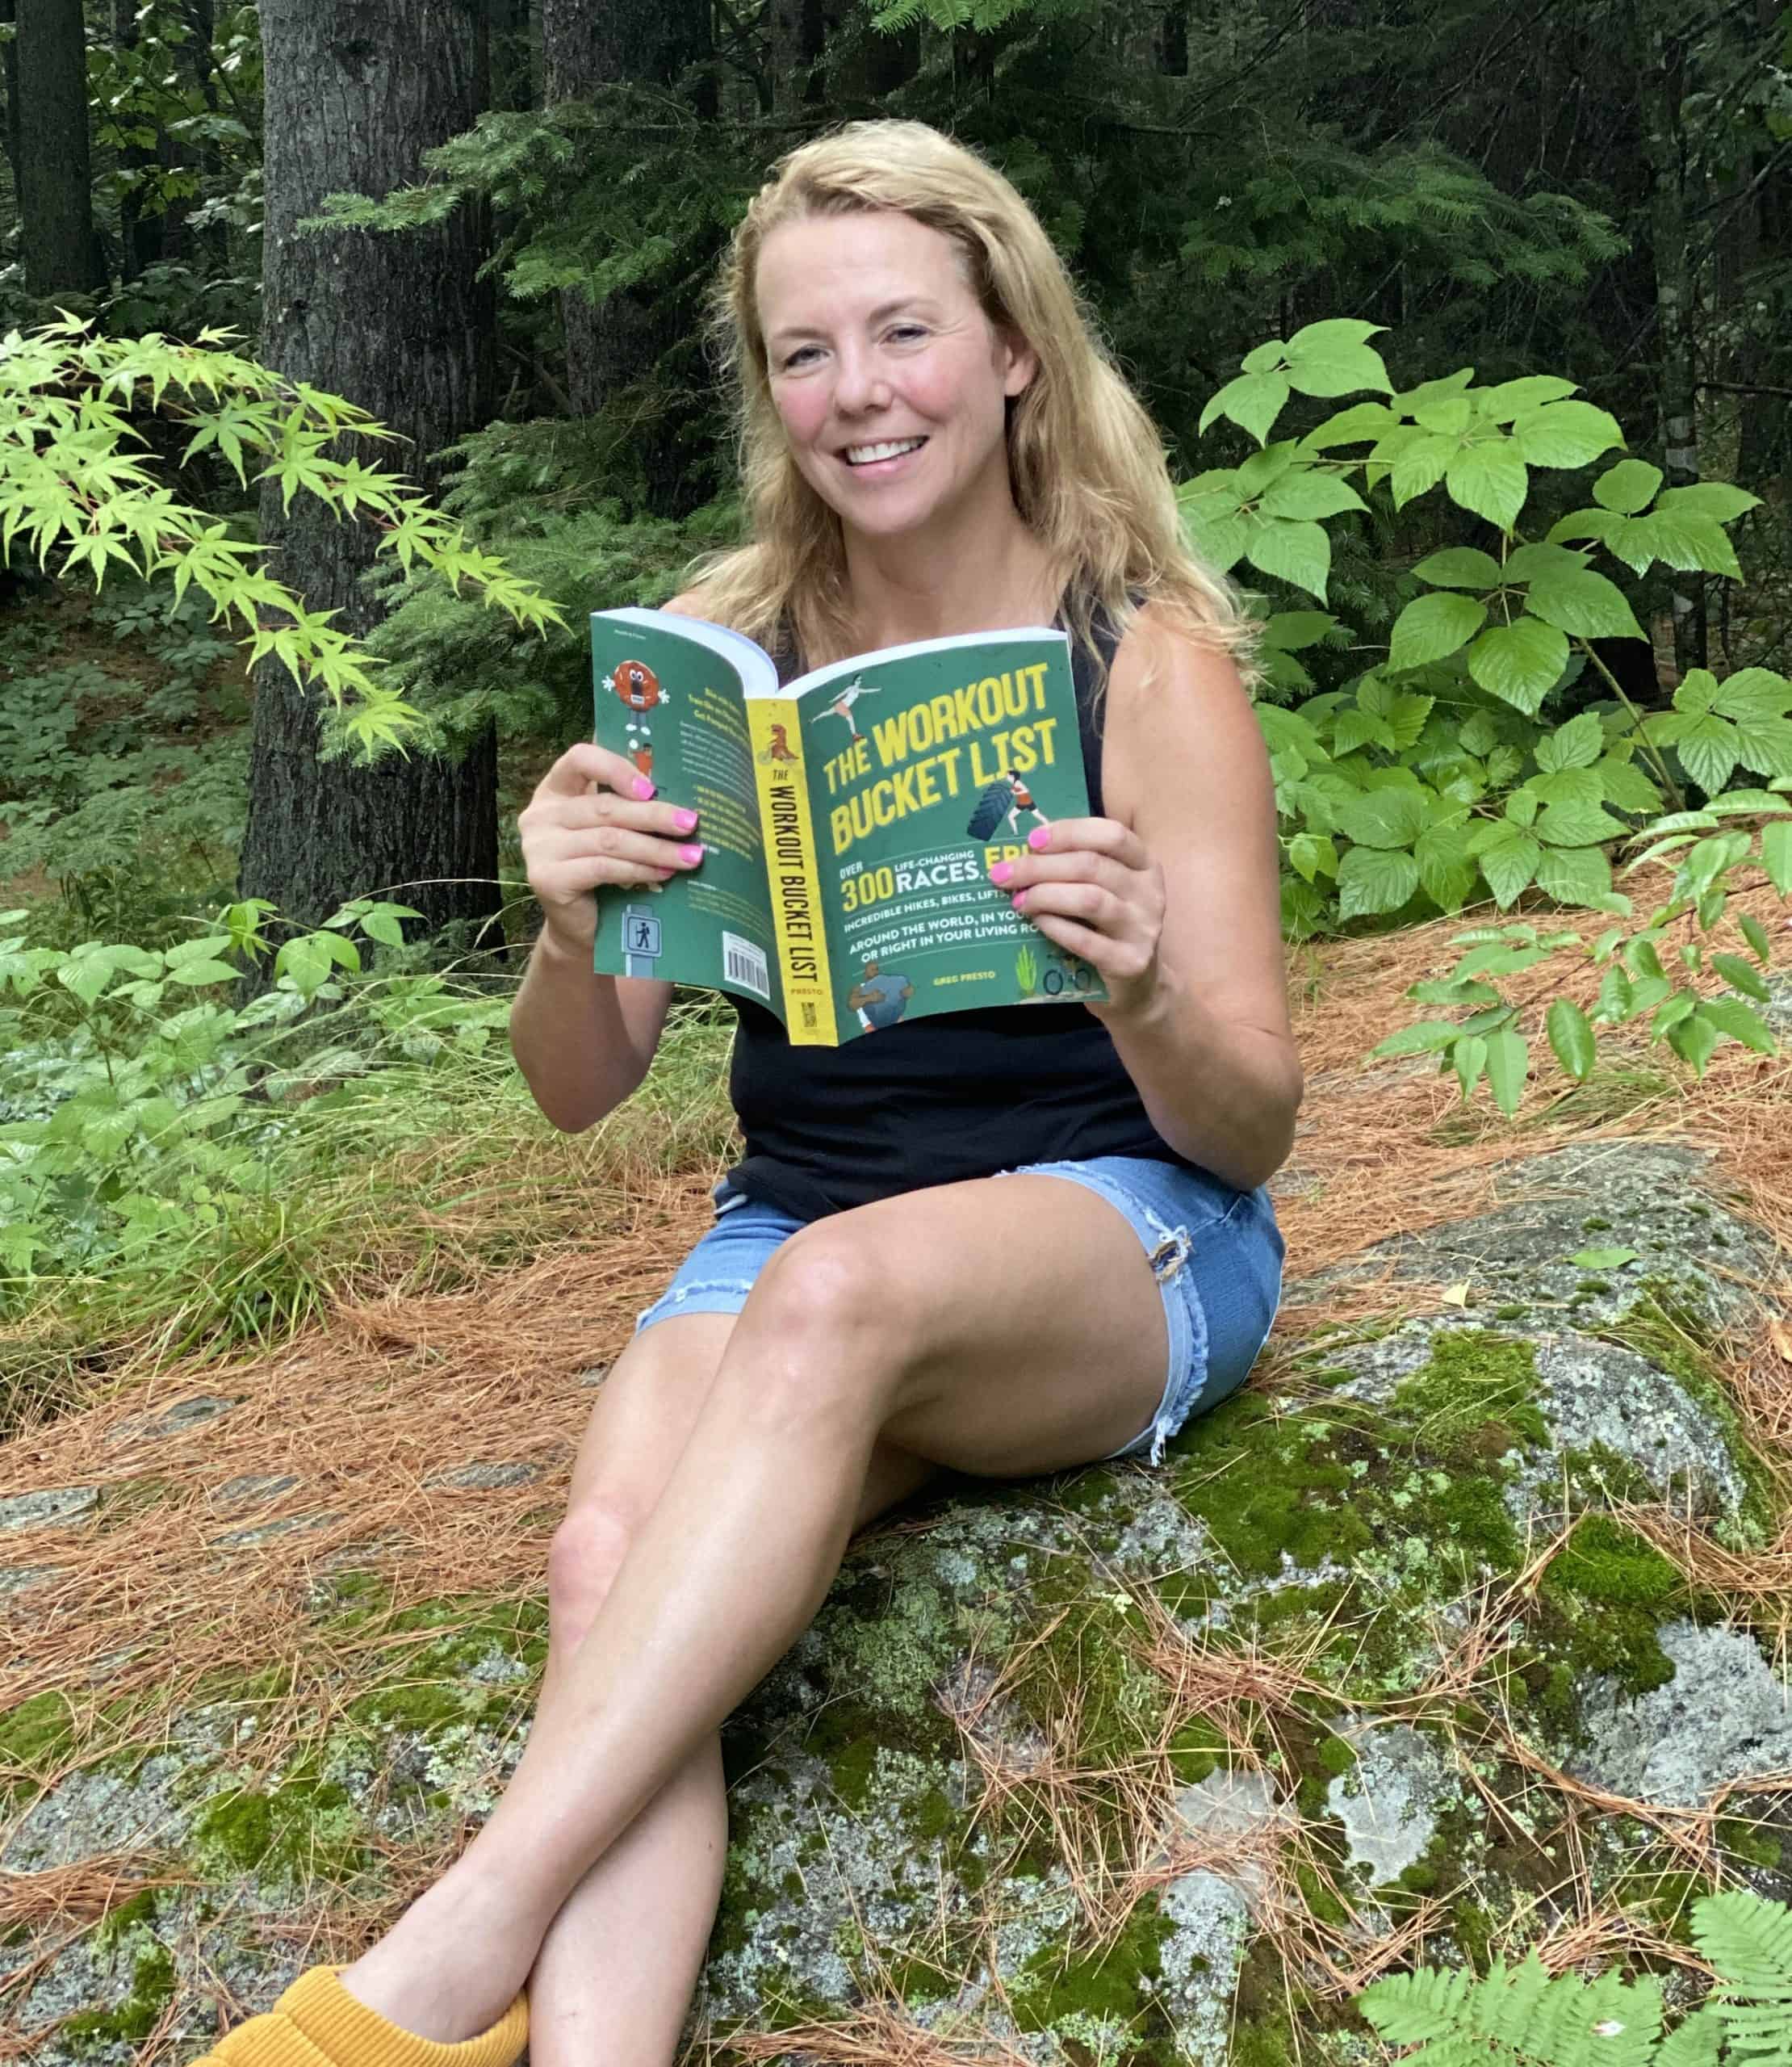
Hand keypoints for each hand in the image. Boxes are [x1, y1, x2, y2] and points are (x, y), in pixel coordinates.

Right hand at [518, 743, 703, 951]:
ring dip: (656, 847)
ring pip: (609, 839)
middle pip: (605, 807)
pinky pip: (603, 867)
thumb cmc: (602, 873)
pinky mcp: (547, 878)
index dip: (617, 769)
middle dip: (654, 815)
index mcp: (555, 790)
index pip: (580, 759)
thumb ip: (629, 808)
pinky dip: (639, 869)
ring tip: (690, 856)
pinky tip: (665, 873)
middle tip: (691, 823)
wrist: (580, 928)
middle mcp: (540, 815)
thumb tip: (681, 795)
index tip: (653, 788)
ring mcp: (539, 847)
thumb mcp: (612, 831)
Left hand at [989, 818, 1166, 1019]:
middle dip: (1040, 866)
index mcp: (1144, 864)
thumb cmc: (1107, 927)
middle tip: (1004, 874)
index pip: (1111, 835)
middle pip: (1091, 866)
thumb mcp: (1103, 889)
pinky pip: (1085, 940)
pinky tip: (1035, 921)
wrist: (1134, 983)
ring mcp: (1143, 929)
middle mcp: (1149, 893)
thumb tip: (1022, 851)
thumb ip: (1075, 866)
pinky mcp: (1130, 962)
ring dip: (1045, 895)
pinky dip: (1055, 927)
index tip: (1032, 840)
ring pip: (1089, 899)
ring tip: (1018, 900)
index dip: (1070, 832)